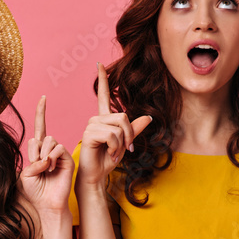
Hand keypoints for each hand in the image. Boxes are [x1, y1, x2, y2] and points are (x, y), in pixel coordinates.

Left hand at [20, 95, 72, 212]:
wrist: (47, 204)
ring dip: (42, 155)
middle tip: (37, 165)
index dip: (40, 113)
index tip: (43, 98)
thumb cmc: (35, 191)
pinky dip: (51, 157)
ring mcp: (59, 154)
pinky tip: (50, 168)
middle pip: (42, 136)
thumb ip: (32, 159)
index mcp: (39, 151)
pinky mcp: (67, 159)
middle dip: (35, 151)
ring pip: (50, 141)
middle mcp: (50, 150)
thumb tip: (44, 152)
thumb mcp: (26, 174)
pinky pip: (58, 148)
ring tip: (44, 168)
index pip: (40, 128)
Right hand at [76, 62, 151, 188]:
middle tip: (125, 149)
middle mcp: (96, 118)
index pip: (103, 94)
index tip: (99, 64)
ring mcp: (91, 125)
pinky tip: (109, 153)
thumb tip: (148, 117)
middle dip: (129, 135)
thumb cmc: (108, 159)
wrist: (97, 174)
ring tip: (114, 152)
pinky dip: (116, 147)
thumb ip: (135, 130)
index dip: (102, 79)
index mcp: (104, 118)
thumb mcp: (126, 143)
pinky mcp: (89, 134)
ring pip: (119, 126)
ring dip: (122, 143)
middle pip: (123, 116)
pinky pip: (112, 135)